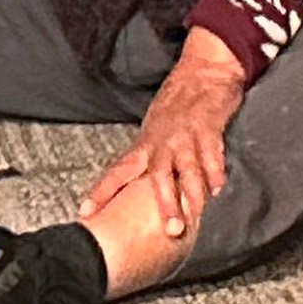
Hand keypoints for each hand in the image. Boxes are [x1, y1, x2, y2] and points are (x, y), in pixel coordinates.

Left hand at [78, 36, 246, 241]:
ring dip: (192, 196)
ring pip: (188, 170)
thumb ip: (149, 158)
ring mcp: (186, 137)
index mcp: (146, 144)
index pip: (118, 171)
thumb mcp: (154, 131)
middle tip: (170, 231)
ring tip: (194, 218)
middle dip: (165, 204)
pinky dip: (214, 173)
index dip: (102, 192)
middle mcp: (163, 143)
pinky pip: (211, 156)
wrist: (202, 73)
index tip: (86, 213)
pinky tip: (216, 188)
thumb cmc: (175, 106)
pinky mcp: (208, 130)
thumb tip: (139, 190)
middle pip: (159, 177)